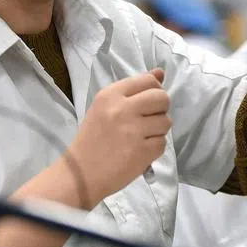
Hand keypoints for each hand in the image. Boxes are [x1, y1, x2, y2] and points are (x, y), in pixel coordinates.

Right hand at [67, 68, 170, 205]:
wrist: (81, 174)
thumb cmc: (92, 139)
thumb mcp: (105, 107)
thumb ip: (133, 90)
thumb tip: (160, 73)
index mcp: (110, 95)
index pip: (147, 80)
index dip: (153, 91)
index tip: (145, 103)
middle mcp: (122, 109)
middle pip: (162, 98)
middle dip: (160, 109)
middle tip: (147, 120)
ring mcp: (133, 131)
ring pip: (165, 122)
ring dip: (158, 131)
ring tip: (141, 137)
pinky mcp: (142, 151)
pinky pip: (162, 143)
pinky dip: (154, 148)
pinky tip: (139, 151)